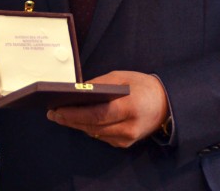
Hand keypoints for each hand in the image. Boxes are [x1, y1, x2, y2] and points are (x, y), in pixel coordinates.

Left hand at [46, 70, 168, 147]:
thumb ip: (99, 84)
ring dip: (76, 125)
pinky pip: (102, 136)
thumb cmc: (142, 86)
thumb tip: (75, 90)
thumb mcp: (121, 77)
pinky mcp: (126, 143)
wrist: (167, 104)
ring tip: (60, 116)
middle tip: (52, 114)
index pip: (96, 114)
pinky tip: (77, 121)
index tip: (57, 110)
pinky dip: (89, 128)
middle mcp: (128, 127)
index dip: (74, 114)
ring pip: (95, 133)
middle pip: (92, 126)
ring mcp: (127, 138)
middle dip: (70, 120)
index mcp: (128, 107)